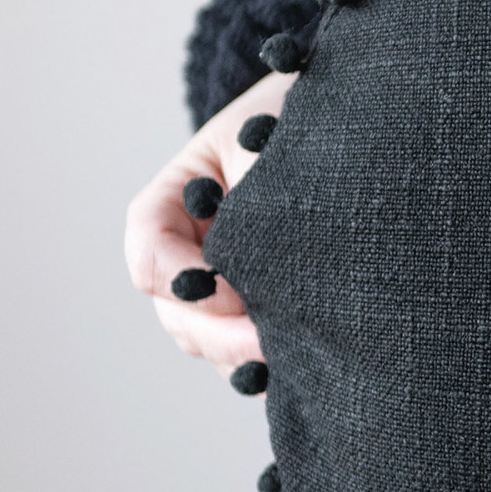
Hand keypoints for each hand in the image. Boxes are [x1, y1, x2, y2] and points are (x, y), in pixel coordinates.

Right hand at [124, 69, 294, 374]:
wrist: (342, 118)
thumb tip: (266, 262)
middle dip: (217, 334)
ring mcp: (215, 283)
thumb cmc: (294, 121)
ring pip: (204, 339)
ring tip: (287, 364)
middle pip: (173, 309)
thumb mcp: (270, 143)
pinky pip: (240, 352)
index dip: (183, 278)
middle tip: (266, 348)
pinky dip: (258, 365)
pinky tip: (294, 373)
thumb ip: (258, 195)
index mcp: (175, 199)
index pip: (149, 249)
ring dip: (237, 356)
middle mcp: (185, 247)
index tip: (231, 291)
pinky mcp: (253, 308)